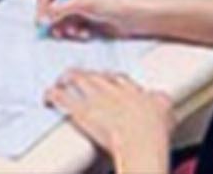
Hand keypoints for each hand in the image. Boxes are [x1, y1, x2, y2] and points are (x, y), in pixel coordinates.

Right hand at [36, 0, 149, 39]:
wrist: (137, 18)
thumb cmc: (120, 1)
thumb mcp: (86, 2)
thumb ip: (61, 9)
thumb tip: (44, 15)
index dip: (42, 3)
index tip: (43, 19)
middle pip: (49, 2)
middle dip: (53, 17)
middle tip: (55, 28)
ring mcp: (77, 2)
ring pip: (56, 17)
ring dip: (63, 26)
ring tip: (74, 30)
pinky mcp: (81, 16)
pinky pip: (66, 25)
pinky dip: (72, 31)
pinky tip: (83, 32)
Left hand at [45, 70, 173, 172]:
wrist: (140, 139)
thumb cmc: (153, 130)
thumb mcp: (165, 109)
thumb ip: (159, 101)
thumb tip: (161, 100)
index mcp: (132, 89)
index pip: (119, 78)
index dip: (110, 78)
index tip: (107, 79)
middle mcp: (112, 89)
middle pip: (96, 75)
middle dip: (87, 73)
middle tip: (80, 74)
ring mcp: (96, 98)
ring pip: (78, 79)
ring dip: (68, 77)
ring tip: (61, 78)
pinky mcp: (81, 111)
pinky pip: (63, 98)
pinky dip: (52, 95)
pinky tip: (47, 95)